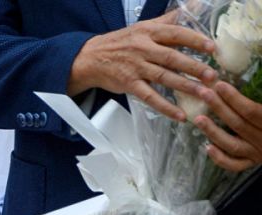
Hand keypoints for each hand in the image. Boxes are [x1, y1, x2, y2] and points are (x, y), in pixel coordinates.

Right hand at [69, 11, 217, 122]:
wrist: (90, 58)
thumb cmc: (122, 42)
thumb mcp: (144, 27)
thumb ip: (169, 20)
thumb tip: (195, 5)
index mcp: (149, 32)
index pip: (175, 34)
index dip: (194, 40)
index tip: (211, 48)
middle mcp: (142, 49)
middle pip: (172, 58)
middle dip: (193, 67)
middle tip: (212, 75)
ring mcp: (135, 68)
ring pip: (164, 77)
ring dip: (185, 86)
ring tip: (204, 94)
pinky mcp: (129, 85)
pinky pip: (150, 97)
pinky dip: (165, 107)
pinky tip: (180, 115)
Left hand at [192, 80, 261, 171]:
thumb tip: (258, 65)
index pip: (250, 111)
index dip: (234, 98)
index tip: (219, 85)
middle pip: (238, 124)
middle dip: (219, 108)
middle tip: (203, 93)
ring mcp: (258, 152)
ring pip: (232, 145)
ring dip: (213, 132)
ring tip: (197, 119)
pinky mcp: (252, 162)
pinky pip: (235, 165)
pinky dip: (220, 159)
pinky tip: (206, 148)